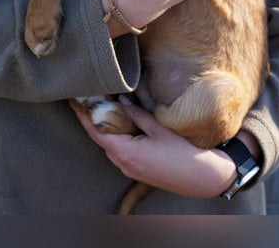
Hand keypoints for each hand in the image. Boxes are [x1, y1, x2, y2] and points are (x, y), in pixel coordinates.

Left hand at [74, 95, 237, 198]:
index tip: (77, 104)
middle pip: (102, 140)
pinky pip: (122, 154)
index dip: (85, 118)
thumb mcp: (158, 128)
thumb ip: (137, 114)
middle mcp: (123, 164)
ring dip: (109, 131)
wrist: (201, 177)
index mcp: (125, 152)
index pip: (96, 132)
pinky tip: (126, 127)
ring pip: (111, 147)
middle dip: (97, 121)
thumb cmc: (182, 152)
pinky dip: (119, 139)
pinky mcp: (138, 173)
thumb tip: (122, 100)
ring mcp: (130, 171)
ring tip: (109, 111)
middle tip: (95, 102)